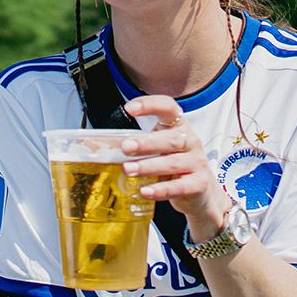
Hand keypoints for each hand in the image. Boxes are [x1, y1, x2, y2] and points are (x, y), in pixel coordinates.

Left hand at [121, 96, 227, 229]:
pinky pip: (180, 187)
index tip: (129, 108)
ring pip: (173, 163)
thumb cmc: (173, 166)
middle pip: (171, 138)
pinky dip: (161, 189)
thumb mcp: (157, 150)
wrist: (201, 191)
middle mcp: (190, 142)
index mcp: (178, 127)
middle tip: (125, 147)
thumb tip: (94, 148)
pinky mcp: (198, 184)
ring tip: (128, 170)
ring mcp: (196, 163)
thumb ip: (135, 146)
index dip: (151, 105)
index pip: (169, 108)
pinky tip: (145, 191)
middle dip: (147, 142)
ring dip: (149, 166)